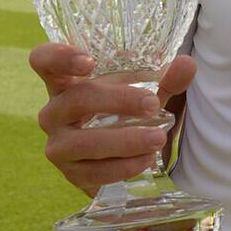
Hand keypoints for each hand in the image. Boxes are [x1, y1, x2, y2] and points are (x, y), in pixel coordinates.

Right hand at [30, 44, 195, 196]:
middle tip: (153, 104)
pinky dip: (122, 167)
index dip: (59, 57)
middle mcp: (54, 111)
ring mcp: (58, 145)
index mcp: (67, 81)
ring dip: (123, 140)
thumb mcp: (149, 91)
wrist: (123, 154)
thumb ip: (167, 78)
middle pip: (75, 99)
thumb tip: (187, 64)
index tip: (90, 61)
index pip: (43, 60)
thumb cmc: (128, 110)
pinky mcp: (70, 173)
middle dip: (116, 101)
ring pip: (83, 142)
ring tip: (158, 138)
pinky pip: (92, 172)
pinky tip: (146, 160)